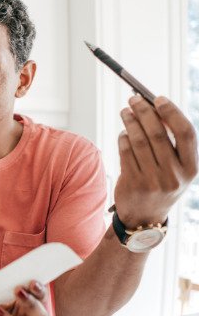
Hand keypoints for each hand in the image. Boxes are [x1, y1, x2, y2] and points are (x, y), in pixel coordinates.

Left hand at [114, 95, 197, 227]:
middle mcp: (174, 175)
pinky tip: (123, 132)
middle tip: (134, 99)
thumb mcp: (176, 169)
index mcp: (191, 168)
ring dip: (130, 122)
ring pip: (138, 141)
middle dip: (145, 112)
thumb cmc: (162, 184)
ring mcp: (153, 181)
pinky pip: (125, 153)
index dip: (172, 112)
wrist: (145, 218)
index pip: (186, 133)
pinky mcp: (133, 184)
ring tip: (125, 111)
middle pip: (158, 133)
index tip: (159, 98)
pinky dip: (123, 138)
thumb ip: (172, 143)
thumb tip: (155, 109)